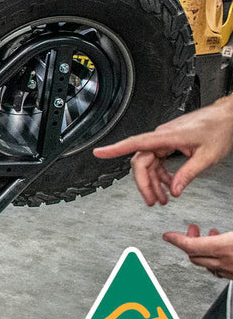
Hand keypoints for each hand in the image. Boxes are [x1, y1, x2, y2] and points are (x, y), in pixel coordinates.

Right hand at [93, 96, 232, 205]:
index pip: (135, 143)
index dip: (115, 149)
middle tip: (152, 201)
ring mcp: (165, 140)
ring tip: (163, 199)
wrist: (227, 118)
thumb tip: (175, 190)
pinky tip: (170, 185)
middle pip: (142, 162)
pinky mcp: (169, 143)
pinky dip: (162, 175)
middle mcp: (162, 137)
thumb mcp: (207, 156)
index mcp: (168, 137)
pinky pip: (158, 161)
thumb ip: (188, 174)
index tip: (99, 153)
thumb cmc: (219, 130)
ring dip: (154, 183)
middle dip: (145, 184)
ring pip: (150, 164)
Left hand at [163, 224, 232, 279]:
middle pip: (195, 256)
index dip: (177, 239)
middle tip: (191, 231)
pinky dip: (214, 261)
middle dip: (189, 242)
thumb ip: (224, 231)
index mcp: (224, 248)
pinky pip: (219, 271)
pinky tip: (219, 254)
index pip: (191, 246)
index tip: (168, 236)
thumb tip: (223, 209)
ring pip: (207, 265)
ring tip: (207, 238)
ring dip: (202, 251)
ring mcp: (231, 272)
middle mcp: (226, 263)